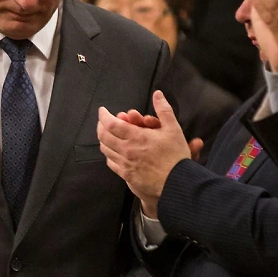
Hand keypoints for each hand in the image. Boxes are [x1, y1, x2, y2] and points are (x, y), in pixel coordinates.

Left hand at [98, 91, 191, 216]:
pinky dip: (109, 154)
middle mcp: (126, 150)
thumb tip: (157, 94)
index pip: (111, 124)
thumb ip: (164, 109)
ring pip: (105, 149)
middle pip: (103, 136)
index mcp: (136, 137)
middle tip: (103, 121)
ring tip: (107, 134)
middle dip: (100, 125)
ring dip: (103, 139)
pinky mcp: (126, 175)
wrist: (177, 182)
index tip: (102, 110)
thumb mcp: (173, 129)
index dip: (103, 115)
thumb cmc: (176, 156)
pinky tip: (113, 151)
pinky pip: (111, 163)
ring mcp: (125, 163)